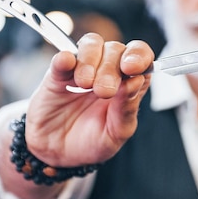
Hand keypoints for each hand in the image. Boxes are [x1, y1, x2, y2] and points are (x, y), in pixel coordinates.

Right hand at [25, 33, 153, 165]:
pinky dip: (65, 57)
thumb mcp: (116, 133)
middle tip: (104, 92)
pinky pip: (63, 57)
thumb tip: (136, 80)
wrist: (58, 154)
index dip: (139, 56)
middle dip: (112, 68)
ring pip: (92, 44)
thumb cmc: (92, 142)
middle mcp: (107, 71)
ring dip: (91, 60)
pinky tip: (66, 64)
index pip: (140, 57)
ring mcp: (82, 70)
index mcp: (128, 84)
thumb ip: (127, 108)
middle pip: (116, 49)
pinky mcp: (57, 74)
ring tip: (85, 84)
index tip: (131, 67)